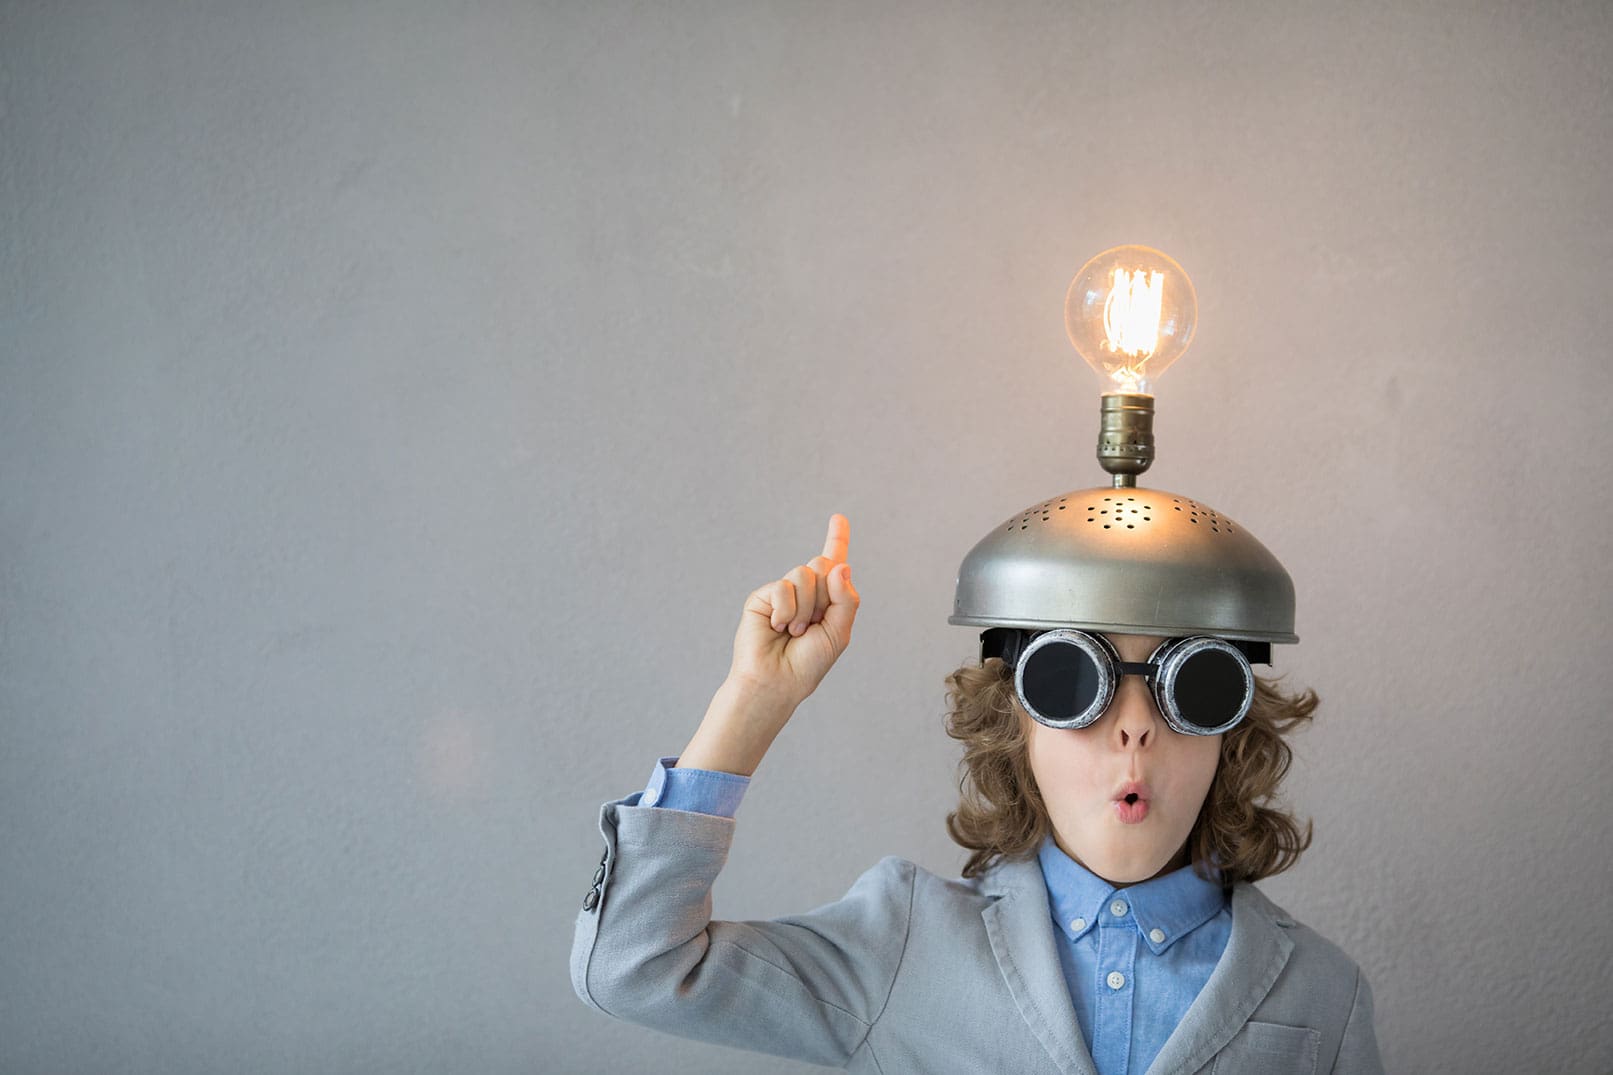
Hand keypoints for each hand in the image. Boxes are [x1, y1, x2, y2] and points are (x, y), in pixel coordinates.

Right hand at [727, 513, 860, 709]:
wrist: (777, 680)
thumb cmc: (808, 662)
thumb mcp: (839, 631)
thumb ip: (846, 599)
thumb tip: (839, 564)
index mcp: (827, 599)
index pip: (834, 563)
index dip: (837, 538)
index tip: (838, 517)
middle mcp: (806, 592)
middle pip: (823, 563)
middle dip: (825, 595)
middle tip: (813, 624)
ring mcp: (784, 592)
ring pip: (805, 573)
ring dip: (806, 608)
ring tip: (795, 631)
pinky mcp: (763, 596)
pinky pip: (783, 586)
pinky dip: (786, 610)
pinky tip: (779, 627)